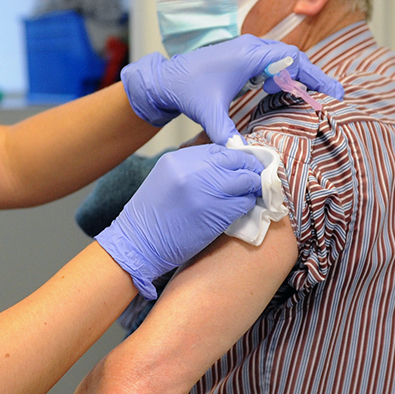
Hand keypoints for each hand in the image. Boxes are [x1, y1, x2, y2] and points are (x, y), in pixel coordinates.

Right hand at [95, 145, 263, 298]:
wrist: (137, 244)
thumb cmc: (151, 217)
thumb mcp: (166, 180)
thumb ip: (192, 168)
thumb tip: (224, 166)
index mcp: (179, 158)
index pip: (220, 149)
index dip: (236, 157)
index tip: (243, 166)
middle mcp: (193, 169)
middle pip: (236, 160)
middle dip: (250, 168)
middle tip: (257, 177)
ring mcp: (206, 190)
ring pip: (245, 180)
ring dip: (253, 187)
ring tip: (253, 194)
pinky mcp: (216, 212)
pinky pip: (244, 202)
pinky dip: (249, 204)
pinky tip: (245, 209)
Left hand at [120, 35, 343, 142]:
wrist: (167, 80)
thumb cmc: (188, 92)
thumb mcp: (209, 113)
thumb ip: (228, 133)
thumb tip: (245, 155)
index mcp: (249, 55)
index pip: (294, 60)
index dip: (317, 76)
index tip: (335, 92)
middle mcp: (250, 47)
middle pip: (293, 58)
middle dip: (312, 77)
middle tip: (330, 96)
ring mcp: (246, 50)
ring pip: (282, 59)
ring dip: (295, 76)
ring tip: (307, 97)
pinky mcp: (241, 57)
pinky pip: (270, 63)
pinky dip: (280, 75)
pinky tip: (280, 91)